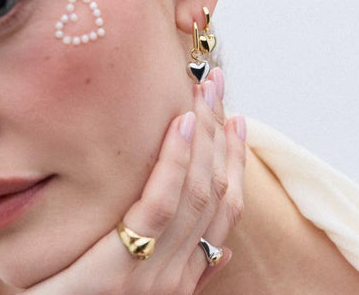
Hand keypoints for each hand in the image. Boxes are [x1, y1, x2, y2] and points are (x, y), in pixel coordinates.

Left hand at [24, 68, 246, 293]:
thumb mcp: (134, 285)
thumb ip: (176, 266)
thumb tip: (212, 243)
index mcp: (186, 275)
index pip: (225, 208)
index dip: (235, 161)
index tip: (235, 120)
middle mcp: (180, 275)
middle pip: (216, 191)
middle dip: (222, 133)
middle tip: (217, 83)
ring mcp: (156, 275)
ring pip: (197, 191)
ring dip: (206, 135)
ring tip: (204, 89)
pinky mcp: (123, 268)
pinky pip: (159, 204)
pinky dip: (175, 161)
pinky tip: (181, 123)